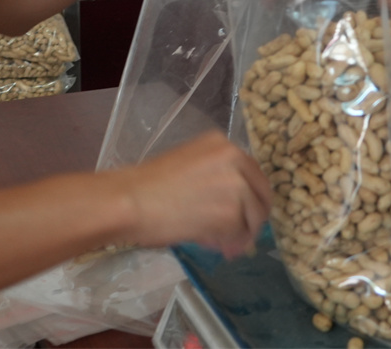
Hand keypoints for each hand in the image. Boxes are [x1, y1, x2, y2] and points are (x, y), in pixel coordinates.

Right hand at [114, 132, 272, 256]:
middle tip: (239, 238)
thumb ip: (216, 179)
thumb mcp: (189, 167)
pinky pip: (239, 235)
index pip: (253, 174)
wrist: (130, 201)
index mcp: (223, 144)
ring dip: (240, 235)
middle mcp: (235, 159)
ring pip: (252, 218)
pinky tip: (214, 246)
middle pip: (260, 196)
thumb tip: (235, 207)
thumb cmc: (147, 186)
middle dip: (252, 220)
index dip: (251, 199)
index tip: (245, 215)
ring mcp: (237, 186)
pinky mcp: (232, 213)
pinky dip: (230, 244)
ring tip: (222, 245)